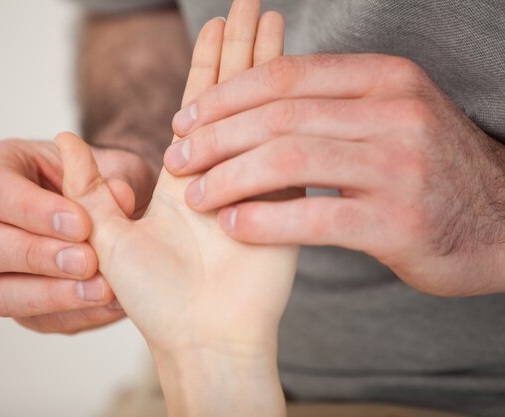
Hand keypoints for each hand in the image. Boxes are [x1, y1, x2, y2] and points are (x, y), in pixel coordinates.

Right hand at [0, 139, 154, 332]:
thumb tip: (119, 195)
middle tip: (87, 261)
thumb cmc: (106, 181)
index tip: (81, 223)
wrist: (122, 212)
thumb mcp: (117, 166)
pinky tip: (111, 304)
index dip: (32, 210)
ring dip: (50, 295)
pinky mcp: (23, 302)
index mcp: (1, 169)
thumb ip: (115, 177)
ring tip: (101, 289)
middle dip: (34, 256)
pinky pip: (35, 320)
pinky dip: (75, 314)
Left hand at [56, 1, 295, 414]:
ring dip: (271, 66)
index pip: (197, 104)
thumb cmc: (153, 299)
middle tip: (251, 5)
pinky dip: (294, 112)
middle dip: (243, 48)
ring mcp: (257, 184)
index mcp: (182, 175)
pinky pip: (287, 150)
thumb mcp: (104, 240)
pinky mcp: (284, 204)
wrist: (202, 337)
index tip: (216, 24)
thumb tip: (62, 140)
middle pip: (235, 96)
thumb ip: (86, 190)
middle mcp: (222, 171)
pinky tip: (304, 78)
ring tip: (274, 21)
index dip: (207, 63)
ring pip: (266, 112)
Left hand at [166, 53, 504, 296]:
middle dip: (214, 138)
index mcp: (382, 79)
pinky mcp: (399, 223)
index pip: (282, 78)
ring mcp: (399, 166)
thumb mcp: (390, 116)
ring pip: (289, 161)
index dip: (223, 98)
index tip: (184, 120)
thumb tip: (255, 98)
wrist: (498, 222)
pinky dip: (266, 220)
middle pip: (277, 116)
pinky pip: (316, 217)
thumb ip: (332, 104)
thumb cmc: (425, 170)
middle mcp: (393, 112)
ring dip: (229, 178)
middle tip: (178, 159)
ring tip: (195, 196)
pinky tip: (235, 226)